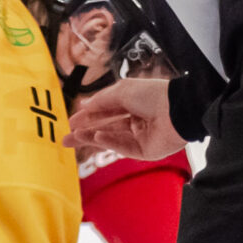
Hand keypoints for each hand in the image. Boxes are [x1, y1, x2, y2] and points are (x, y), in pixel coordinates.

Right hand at [65, 76, 184, 159]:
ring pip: (111, 139)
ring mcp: (140, 136)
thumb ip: (101, 101)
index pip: (106, 111)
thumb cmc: (153, 95)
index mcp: (132, 103)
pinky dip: (109, 142)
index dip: (88, 115)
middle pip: (105, 128)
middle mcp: (136, 120)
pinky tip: (96, 136)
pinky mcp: (145, 151)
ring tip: (74, 138)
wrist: (177, 110)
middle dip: (85, 132)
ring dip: (92, 138)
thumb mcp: (122, 91)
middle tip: (65, 138)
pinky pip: (123, 147)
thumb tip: (84, 104)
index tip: (71, 121)